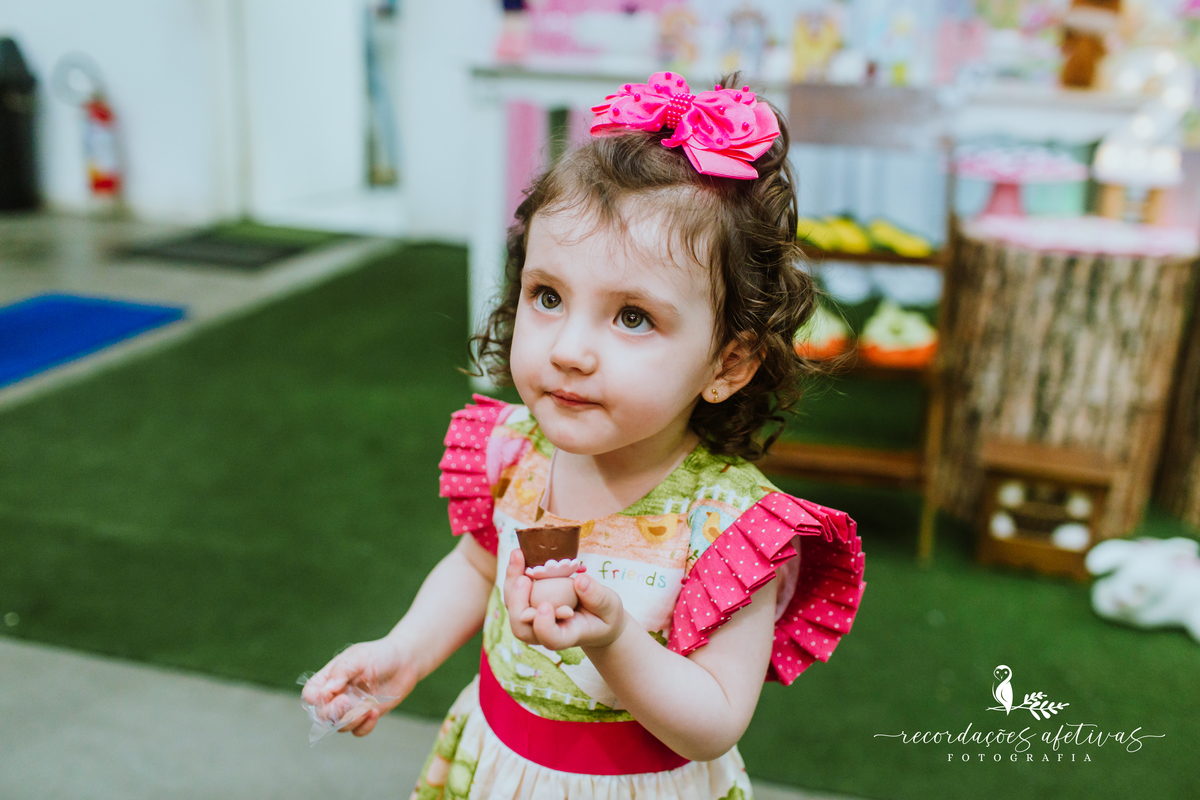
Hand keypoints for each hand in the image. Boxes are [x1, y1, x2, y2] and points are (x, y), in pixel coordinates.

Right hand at [300, 637, 417, 736]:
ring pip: (339, 726)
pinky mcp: (366, 716)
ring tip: (368, 706)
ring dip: (351, 720)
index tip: (325, 695)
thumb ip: (342, 670)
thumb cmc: (380, 654)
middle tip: (347, 702)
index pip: (311, 693)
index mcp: (329, 678)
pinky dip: (364, 726)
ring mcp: (351, 707)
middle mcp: (337, 695)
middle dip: (332, 712)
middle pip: (322, 715)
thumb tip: (327, 689)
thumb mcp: (360, 656)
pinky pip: (358, 731)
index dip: (313, 698)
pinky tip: (375, 712)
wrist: (405, 661)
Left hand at [504, 549, 626, 650]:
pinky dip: (516, 573)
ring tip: (518, 555)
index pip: (550, 638)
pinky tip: (520, 553)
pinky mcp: (531, 604)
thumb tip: (580, 580)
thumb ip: (598, 597)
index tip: (546, 606)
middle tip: (525, 578)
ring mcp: (535, 619)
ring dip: (512, 581)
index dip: (544, 626)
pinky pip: (517, 592)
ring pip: (513, 607)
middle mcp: (545, 631)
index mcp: (567, 635)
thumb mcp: (610, 606)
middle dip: (518, 602)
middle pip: (521, 626)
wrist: (596, 618)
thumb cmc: (605, 615)